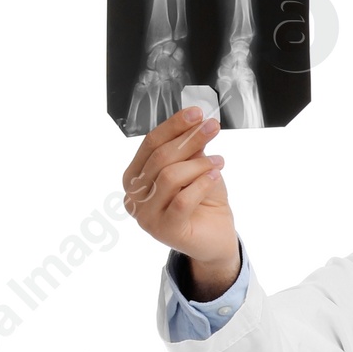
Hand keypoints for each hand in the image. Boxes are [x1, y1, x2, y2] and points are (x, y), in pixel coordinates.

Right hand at [122, 107, 239, 298]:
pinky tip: (215, 174)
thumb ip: (188, 149)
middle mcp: (133, 197)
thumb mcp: (194, 168)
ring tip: (219, 161)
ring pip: (169, 177)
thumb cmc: (202, 202)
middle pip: (159, 158)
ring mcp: (146, 217)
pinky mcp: (164, 231)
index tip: (197, 112)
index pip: (150, 144)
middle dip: (189, 139)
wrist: (215, 238)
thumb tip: (193, 122)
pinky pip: (182, 200)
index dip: (173, 126)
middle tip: (212, 127)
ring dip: (197, 164)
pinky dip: (201, 183)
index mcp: (134, 177)